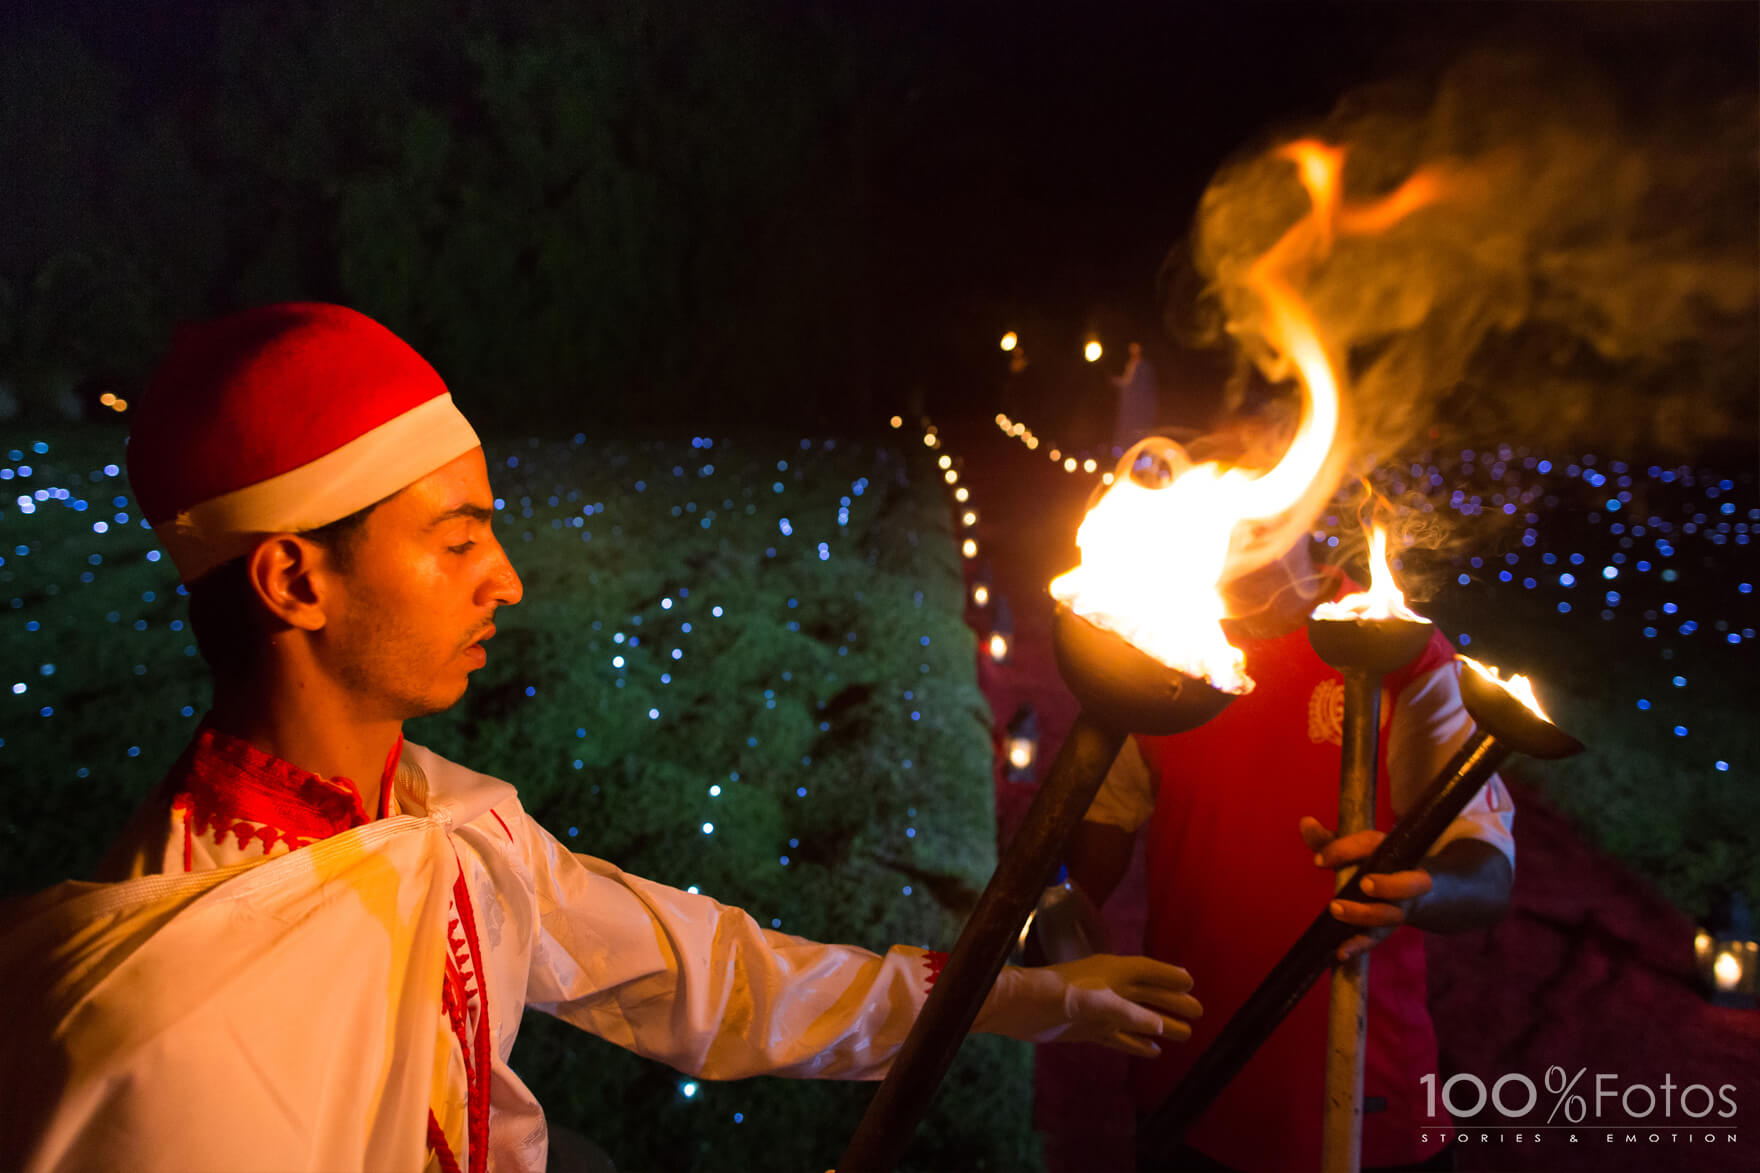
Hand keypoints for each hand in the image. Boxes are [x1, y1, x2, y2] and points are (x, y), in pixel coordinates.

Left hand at [976, 954, 1201, 1057]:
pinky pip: (1119, 1036)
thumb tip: (1159, 1026)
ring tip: (1186, 1034)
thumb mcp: (1095, 1002)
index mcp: (1112, 972)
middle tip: (1199, 1012)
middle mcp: (1108, 988)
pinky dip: (1137, 1043)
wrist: (1021, 1008)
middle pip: (1147, 994)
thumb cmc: (1058, 995)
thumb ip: (1127, 1014)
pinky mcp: (1087, 1029)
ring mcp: (1098, 1010)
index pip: (1147, 971)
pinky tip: (1154, 1051)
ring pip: (1137, 1018)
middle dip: (1172, 1002)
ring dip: (1160, 1025)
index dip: (1168, 976)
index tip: (1190, 982)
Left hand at [1298, 816, 1432, 961]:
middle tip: (1363, 884)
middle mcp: (1405, 879)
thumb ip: (1329, 840)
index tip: (1318, 861)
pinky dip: (1359, 946)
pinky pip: (1377, 939)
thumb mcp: (1358, 849)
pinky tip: (1341, 953)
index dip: (1346, 851)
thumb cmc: (1380, 863)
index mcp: (1393, 850)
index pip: (1373, 845)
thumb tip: (1306, 822)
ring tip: (1336, 910)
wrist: (1425, 892)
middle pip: (1407, 884)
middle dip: (1389, 885)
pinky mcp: (1389, 929)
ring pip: (1391, 916)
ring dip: (1366, 915)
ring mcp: (1401, 908)